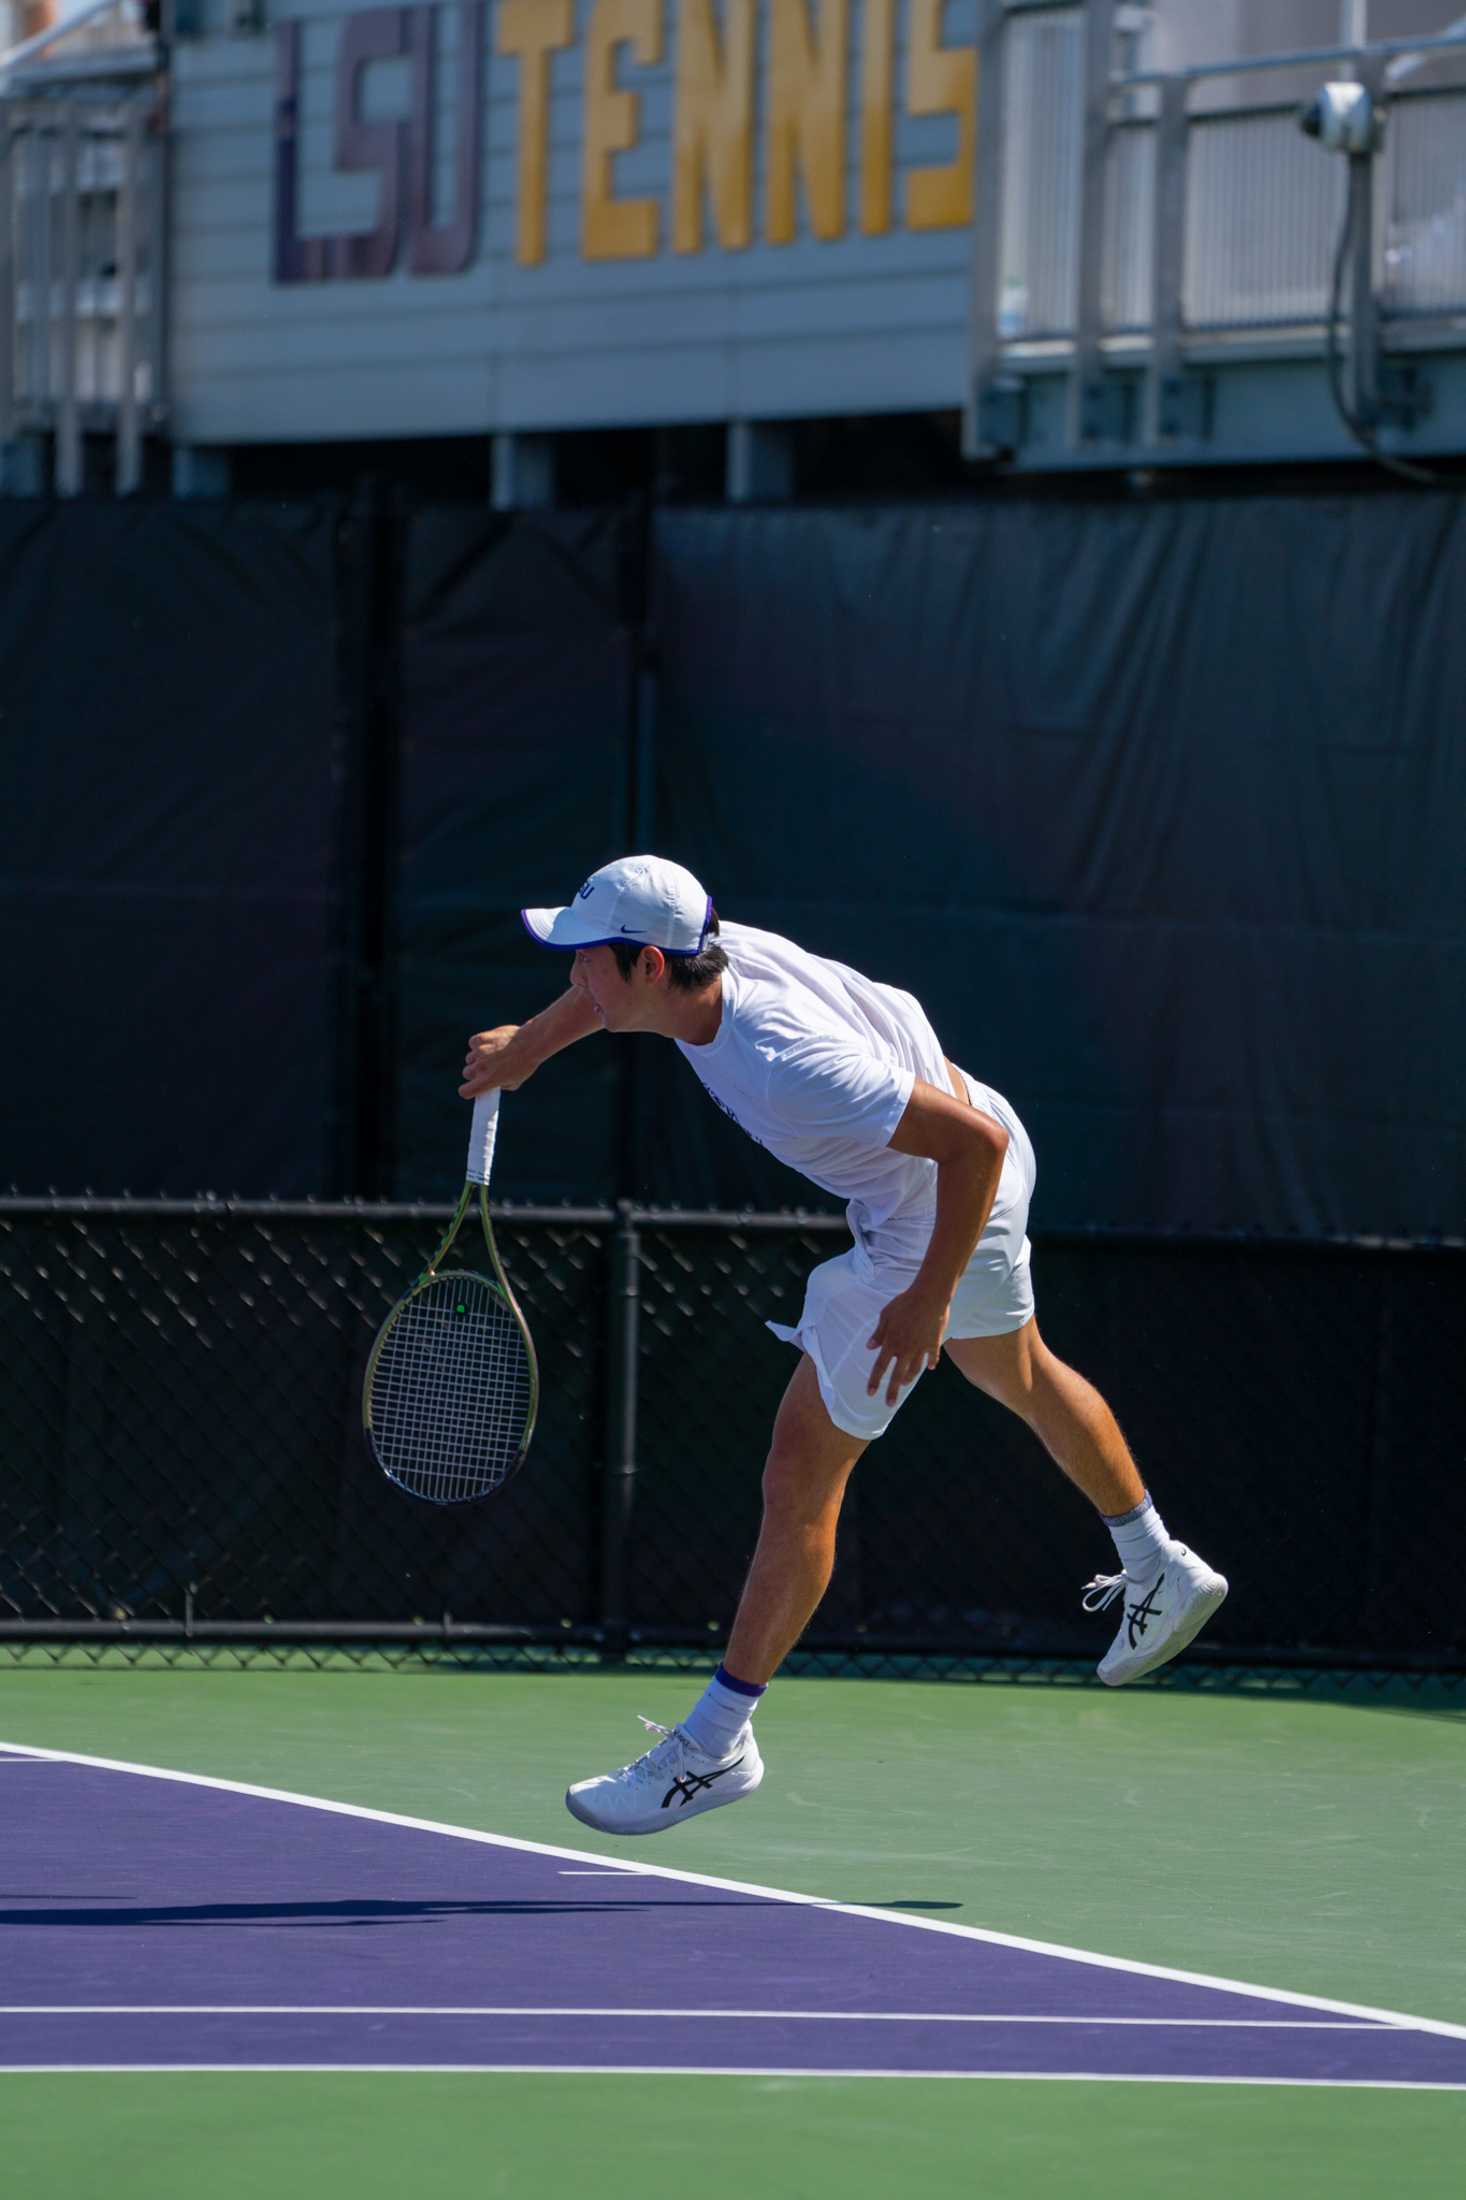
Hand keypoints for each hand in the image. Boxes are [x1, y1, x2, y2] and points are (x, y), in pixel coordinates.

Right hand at [459, 1026, 526, 1096]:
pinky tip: (491, 1043)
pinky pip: (473, 1044)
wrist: (531, 1043)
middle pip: (467, 1073)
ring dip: (478, 1058)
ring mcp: (479, 1052)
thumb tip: (492, 1084)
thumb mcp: (515, 1082)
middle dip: (475, 1072)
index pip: (465, 1091)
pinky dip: (479, 1044)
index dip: (468, 1090)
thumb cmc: (525, 1064)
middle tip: (487, 1069)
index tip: (473, 1087)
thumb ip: (500, 1085)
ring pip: (470, 1058)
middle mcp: (481, 1067)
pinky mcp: (480, 1039)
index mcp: (488, 1080)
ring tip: (493, 1054)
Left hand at [866, 1285, 949, 1405]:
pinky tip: (931, 1367)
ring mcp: (921, 1348)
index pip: (880, 1366)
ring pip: (915, 1369)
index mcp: (891, 1342)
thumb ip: (878, 1333)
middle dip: (892, 1391)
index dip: (874, 1380)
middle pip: (897, 1375)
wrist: (929, 1296)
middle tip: (889, 1404)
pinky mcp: (934, 1343)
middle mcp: (905, 1349)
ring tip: (905, 1383)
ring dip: (909, 1378)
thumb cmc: (904, 1303)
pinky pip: (933, 1357)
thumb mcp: (885, 1315)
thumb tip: (869, 1347)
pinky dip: (931, 1363)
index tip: (870, 1393)